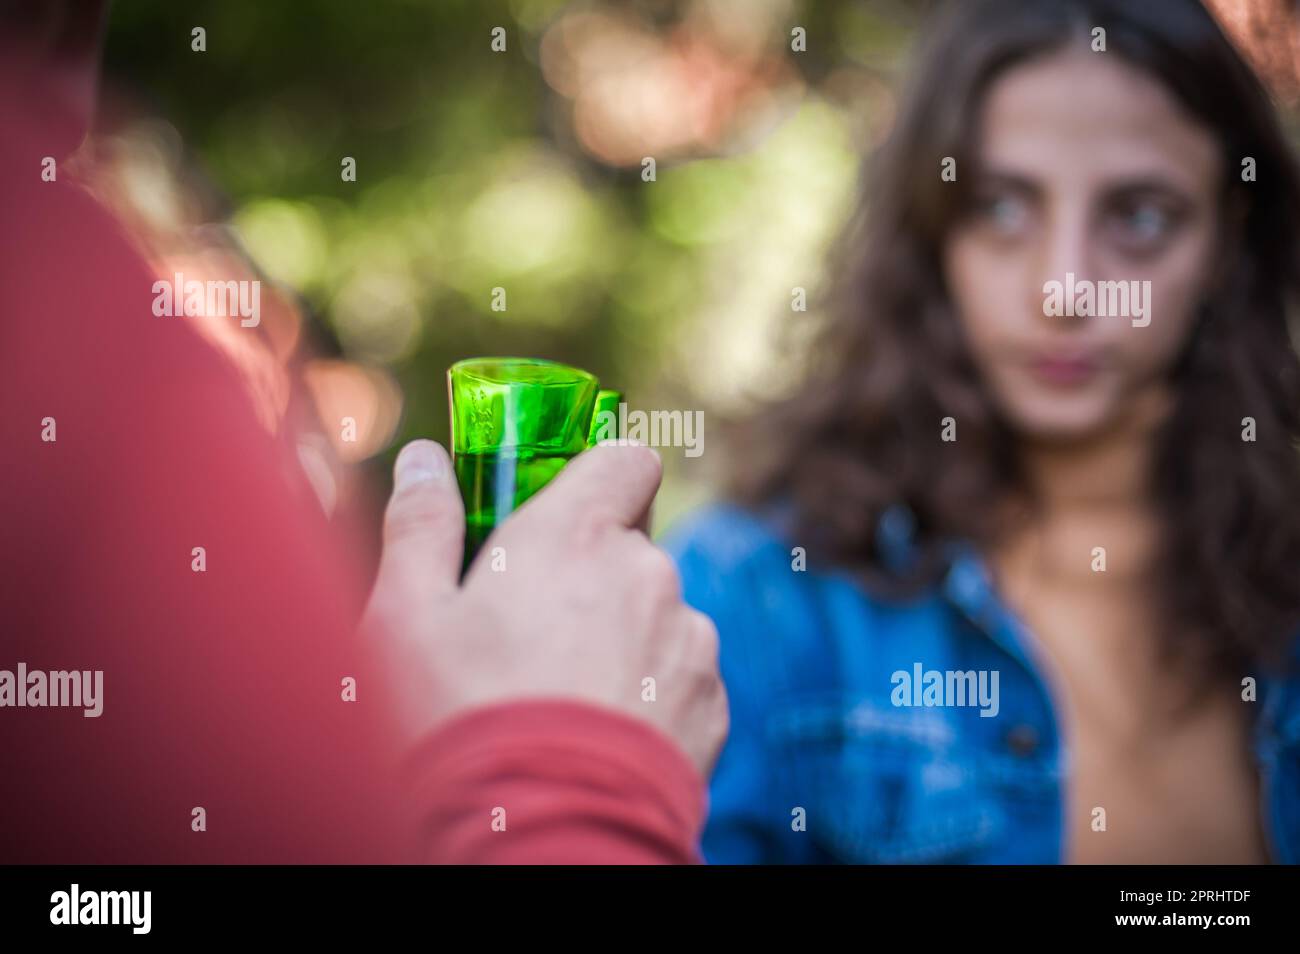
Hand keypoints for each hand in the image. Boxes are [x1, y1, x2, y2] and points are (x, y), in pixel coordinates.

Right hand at [361, 439, 727, 777]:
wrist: (539, 840)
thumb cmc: (459, 722)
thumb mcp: (406, 619)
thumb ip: (421, 524)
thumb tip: (424, 458)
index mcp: (576, 535)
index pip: (625, 459)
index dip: (599, 476)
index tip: (564, 506)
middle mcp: (649, 574)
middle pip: (630, 545)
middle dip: (588, 572)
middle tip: (529, 627)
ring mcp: (688, 641)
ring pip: (655, 614)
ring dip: (620, 636)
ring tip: (560, 697)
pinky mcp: (711, 705)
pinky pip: (679, 676)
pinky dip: (647, 693)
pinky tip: (596, 734)